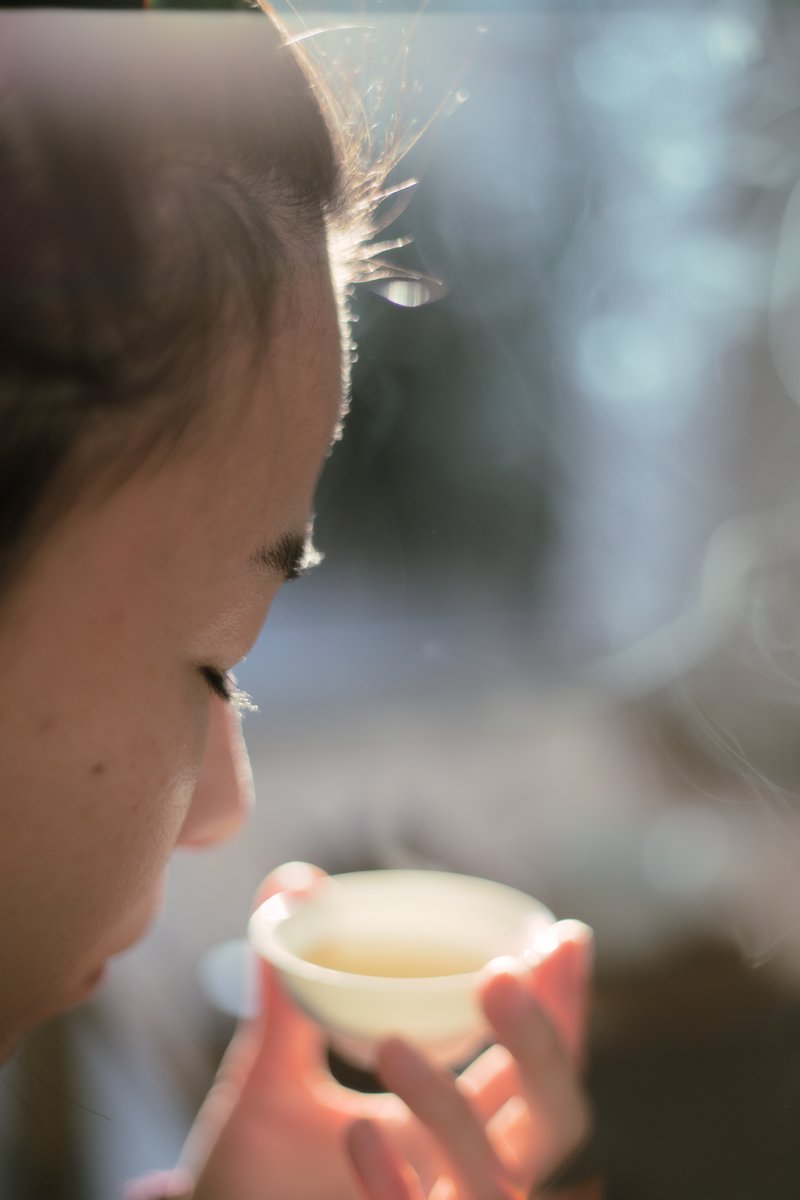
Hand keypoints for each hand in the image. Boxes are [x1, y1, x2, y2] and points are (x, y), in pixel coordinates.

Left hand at [184, 863, 592, 1199]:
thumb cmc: (249, 1178)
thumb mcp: (269, 1075)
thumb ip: (287, 991)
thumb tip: (295, 883)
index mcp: (451, 1133)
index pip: (532, 1070)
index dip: (561, 1007)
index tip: (563, 935)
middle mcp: (459, 1180)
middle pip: (553, 1123)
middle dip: (541, 1046)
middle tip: (503, 976)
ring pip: (497, 1181)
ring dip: (453, 1109)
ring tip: (393, 1046)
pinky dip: (396, 1188)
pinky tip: (354, 1133)